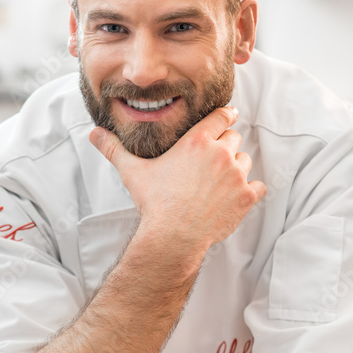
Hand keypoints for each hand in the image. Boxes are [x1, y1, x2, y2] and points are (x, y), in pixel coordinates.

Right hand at [89, 105, 265, 251]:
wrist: (173, 237)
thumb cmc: (154, 203)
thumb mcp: (133, 172)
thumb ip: (114, 150)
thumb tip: (93, 134)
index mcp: (197, 141)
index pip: (221, 116)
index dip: (225, 116)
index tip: (227, 117)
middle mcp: (221, 153)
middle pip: (234, 138)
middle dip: (225, 146)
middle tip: (212, 162)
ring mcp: (237, 175)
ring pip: (245, 161)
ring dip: (237, 168)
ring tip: (219, 183)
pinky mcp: (246, 197)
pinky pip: (259, 186)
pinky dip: (251, 191)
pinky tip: (236, 198)